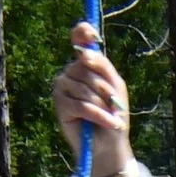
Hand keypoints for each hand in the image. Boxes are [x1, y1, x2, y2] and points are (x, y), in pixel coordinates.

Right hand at [52, 24, 136, 176]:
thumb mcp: (115, 87)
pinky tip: (111, 124)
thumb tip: (84, 53)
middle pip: (87, 68)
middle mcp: (70, 71)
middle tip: (115, 106)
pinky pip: (83, 105)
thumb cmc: (113, 115)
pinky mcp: (60, 104)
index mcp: (84, 64)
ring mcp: (62, 86)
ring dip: (105, 106)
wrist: (108, 144)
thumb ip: (103, 66)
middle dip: (106, 90)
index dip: (83, 32)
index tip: (92, 34)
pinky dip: (100, 116)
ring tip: (113, 119)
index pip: (78, 39)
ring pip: (86, 89)